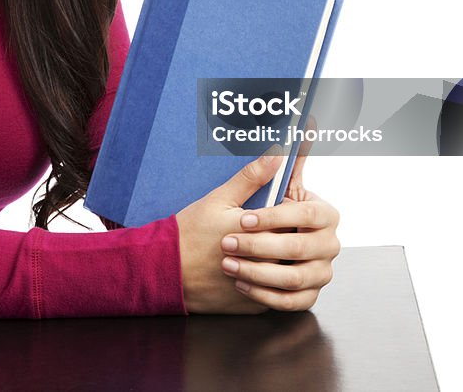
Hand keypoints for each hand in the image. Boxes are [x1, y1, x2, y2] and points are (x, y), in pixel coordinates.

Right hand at [176, 153, 287, 313]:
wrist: (167, 271)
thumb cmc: (191, 233)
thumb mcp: (219, 199)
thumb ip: (252, 177)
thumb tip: (277, 155)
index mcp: (262, 235)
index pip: (295, 223)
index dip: (288, 214)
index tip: (278, 209)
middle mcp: (267, 266)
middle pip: (295, 250)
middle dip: (287, 237)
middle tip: (272, 230)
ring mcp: (262, 290)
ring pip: (289, 275)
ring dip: (282, 262)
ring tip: (267, 251)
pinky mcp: (254, 308)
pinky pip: (275, 295)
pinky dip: (270, 283)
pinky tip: (256, 269)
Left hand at [220, 146, 339, 311]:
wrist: (238, 254)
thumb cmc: (248, 219)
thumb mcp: (250, 194)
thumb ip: (265, 170)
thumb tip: (286, 140)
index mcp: (321, 214)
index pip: (308, 214)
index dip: (276, 217)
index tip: (244, 219)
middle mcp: (327, 243)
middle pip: (300, 247)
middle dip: (260, 246)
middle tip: (228, 243)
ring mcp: (320, 272)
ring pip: (295, 277)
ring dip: (258, 272)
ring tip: (229, 265)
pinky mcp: (307, 295)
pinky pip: (291, 301)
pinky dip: (265, 294)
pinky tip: (241, 283)